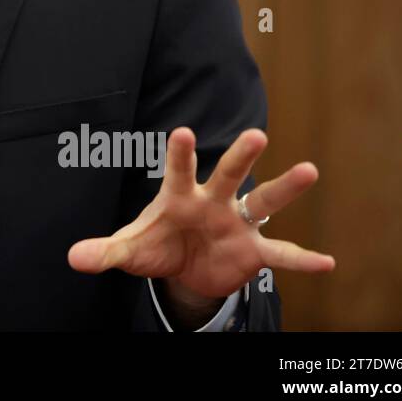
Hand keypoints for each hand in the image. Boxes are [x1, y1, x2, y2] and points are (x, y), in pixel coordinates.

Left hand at [66, 127, 334, 300]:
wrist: (183, 268)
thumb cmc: (155, 244)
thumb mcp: (129, 250)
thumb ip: (105, 252)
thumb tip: (74, 258)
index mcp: (179, 196)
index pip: (178, 171)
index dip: (180, 154)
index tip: (183, 132)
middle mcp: (213, 202)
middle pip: (228, 174)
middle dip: (240, 156)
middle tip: (256, 134)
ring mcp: (237, 223)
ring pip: (263, 201)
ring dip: (284, 188)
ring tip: (309, 170)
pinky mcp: (253, 250)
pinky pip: (280, 254)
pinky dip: (302, 259)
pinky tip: (327, 263)